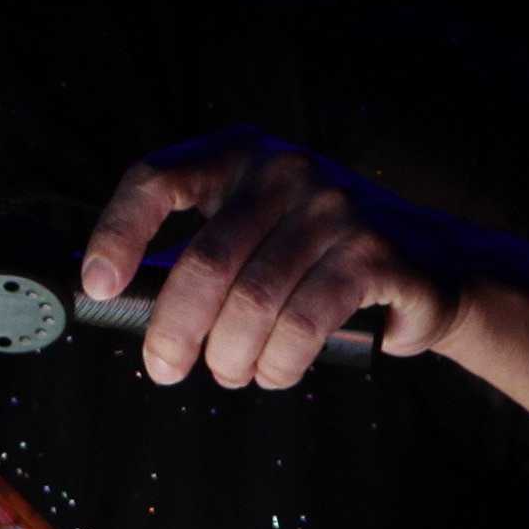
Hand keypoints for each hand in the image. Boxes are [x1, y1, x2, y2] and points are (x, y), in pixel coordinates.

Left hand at [81, 128, 478, 388]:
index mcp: (237, 155)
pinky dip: (278, 362)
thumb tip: (113, 304)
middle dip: (173, 330)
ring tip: (231, 373)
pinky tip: (273, 373)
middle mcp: (284, 169)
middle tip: (164, 369)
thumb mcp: (250, 231)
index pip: (156, 178)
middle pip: (203, 261)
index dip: (117, 233)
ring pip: (252, 301)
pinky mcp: (374, 251)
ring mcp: (334, 206)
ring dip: (231, 356)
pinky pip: (303, 321)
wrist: (430, 263)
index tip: (98, 287)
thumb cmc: (312, 258)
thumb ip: (191, 252)